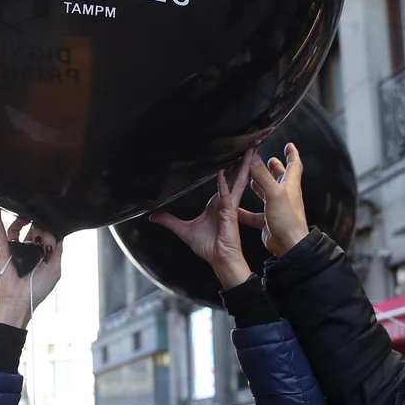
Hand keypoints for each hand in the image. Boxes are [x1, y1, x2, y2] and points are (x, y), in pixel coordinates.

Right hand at [0, 207, 62, 328]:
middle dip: (38, 223)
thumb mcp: (55, 269)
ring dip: (22, 219)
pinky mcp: (4, 250)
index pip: (48, 235)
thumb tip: (54, 232)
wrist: (19, 301)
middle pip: (34, 229)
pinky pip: (0, 232)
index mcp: (43, 255)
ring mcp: (16, 249)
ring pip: (18, 228)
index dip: (50, 228)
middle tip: (40, 219)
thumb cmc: (38, 289)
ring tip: (26, 214)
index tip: (53, 222)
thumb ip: (57, 250)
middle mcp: (30, 250)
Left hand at [150, 158, 252, 288]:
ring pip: (237, 182)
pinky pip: (226, 197)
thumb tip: (153, 217)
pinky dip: (224, 185)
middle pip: (236, 177)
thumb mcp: (183, 230)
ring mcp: (229, 207)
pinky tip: (223, 174)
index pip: (226, 181)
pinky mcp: (229, 214)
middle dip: (242, 162)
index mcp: (219, 204)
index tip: (235, 154)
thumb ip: (170, 221)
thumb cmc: (207, 247)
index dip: (232, 168)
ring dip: (243, 167)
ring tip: (250, 151)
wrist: (218, 260)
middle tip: (250, 145)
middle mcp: (226, 202)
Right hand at [245, 145, 307, 256]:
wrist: (289, 245)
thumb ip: (262, 175)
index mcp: (289, 185)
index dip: (291, 153)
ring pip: (266, 192)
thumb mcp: (274, 193)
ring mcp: (276, 208)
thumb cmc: (287, 220)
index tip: (288, 144)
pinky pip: (254, 214)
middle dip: (273, 167)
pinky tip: (236, 209)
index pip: (294, 164)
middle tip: (265, 159)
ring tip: (249, 177)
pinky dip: (245, 210)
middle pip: (279, 177)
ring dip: (259, 184)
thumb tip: (253, 157)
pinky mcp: (267, 220)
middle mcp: (284, 195)